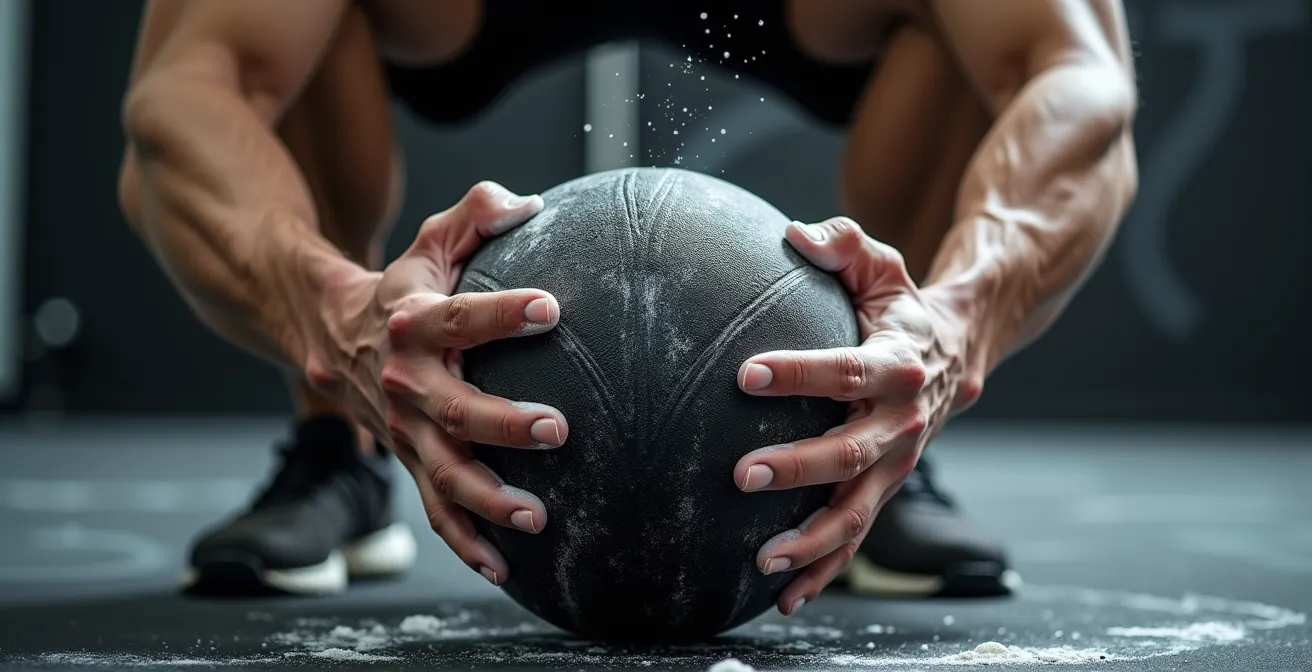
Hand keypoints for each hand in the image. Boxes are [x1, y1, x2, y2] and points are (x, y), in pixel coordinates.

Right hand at [312, 182, 568, 584]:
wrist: (329, 336)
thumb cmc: (403, 287)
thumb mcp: (430, 244)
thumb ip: (474, 214)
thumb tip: (529, 202)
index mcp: (415, 323)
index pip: (462, 316)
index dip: (503, 312)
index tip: (551, 307)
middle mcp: (406, 382)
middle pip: (454, 409)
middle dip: (502, 422)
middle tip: (556, 428)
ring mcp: (405, 431)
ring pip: (443, 473)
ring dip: (488, 499)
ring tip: (537, 517)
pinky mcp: (410, 462)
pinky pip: (435, 511)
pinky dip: (465, 543)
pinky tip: (505, 570)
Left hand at [732, 217, 983, 615]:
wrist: (955, 354)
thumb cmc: (898, 306)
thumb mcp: (881, 265)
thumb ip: (843, 244)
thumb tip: (793, 234)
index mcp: (897, 364)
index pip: (845, 371)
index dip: (799, 374)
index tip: (747, 373)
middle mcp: (902, 423)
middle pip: (849, 452)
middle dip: (797, 467)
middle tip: (741, 472)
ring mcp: (896, 466)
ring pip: (856, 511)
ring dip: (812, 540)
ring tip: (763, 559)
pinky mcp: (883, 490)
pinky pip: (856, 537)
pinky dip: (825, 570)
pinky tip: (785, 595)